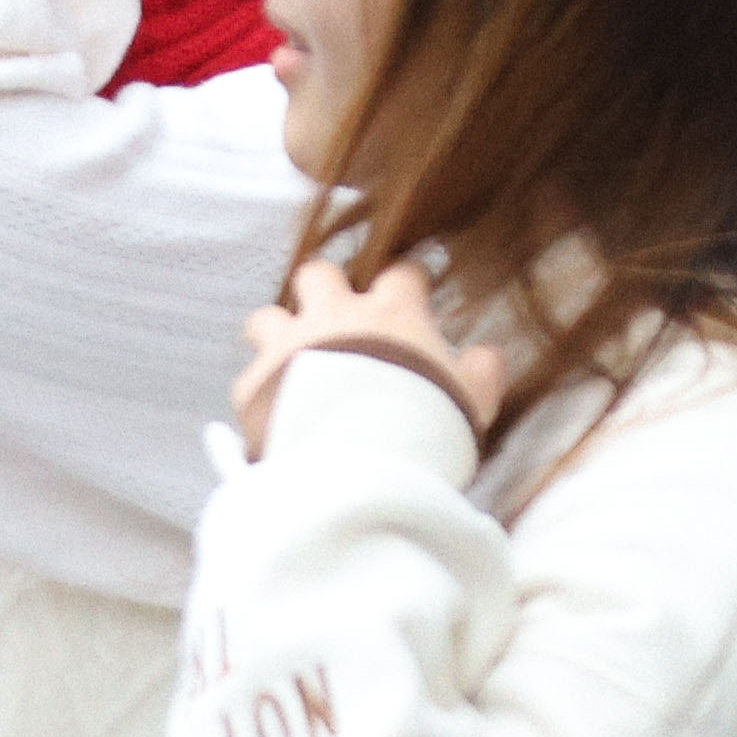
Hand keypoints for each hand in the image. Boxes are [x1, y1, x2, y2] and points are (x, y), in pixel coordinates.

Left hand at [232, 260, 507, 458]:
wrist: (362, 463)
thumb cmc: (427, 428)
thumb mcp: (473, 401)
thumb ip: (481, 371)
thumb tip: (487, 355)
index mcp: (392, 315)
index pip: (401, 274)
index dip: (405, 283)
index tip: (408, 293)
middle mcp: (335, 317)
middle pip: (318, 273)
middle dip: (323, 289)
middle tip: (334, 317)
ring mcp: (289, 346)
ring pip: (267, 316)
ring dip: (276, 333)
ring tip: (289, 360)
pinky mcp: (255, 385)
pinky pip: (249, 379)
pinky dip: (260, 394)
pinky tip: (272, 414)